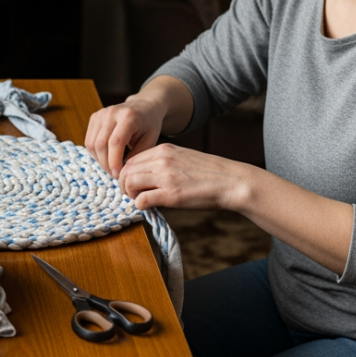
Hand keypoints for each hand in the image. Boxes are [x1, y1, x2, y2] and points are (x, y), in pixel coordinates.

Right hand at [85, 94, 167, 177]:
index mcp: (128, 116)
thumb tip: (121, 172)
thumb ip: (136, 156)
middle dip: (106, 164)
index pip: (115, 142)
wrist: (144, 107)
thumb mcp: (150, 141)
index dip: (114, 161)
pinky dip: (96, 153)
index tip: (118, 175)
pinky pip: (89, 141)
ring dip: (99, 160)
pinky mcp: (94, 117)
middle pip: (100, 144)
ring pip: (91, 144)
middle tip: (115, 174)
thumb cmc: (149, 125)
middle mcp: (112, 112)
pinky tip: (107, 157)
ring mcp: (101, 114)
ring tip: (111, 167)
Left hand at [118, 143, 255, 211]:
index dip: (127, 173)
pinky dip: (140, 205)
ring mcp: (166, 177)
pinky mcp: (172, 195)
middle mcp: (162, 160)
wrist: (232, 181)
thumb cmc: (210, 173)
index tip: (133, 183)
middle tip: (131, 194)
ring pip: (129, 183)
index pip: (131, 159)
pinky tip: (149, 207)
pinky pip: (141, 199)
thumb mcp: (184, 158)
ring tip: (139, 200)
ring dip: (130, 194)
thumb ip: (164, 163)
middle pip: (125, 170)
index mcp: (164, 150)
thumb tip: (145, 175)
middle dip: (124, 184)